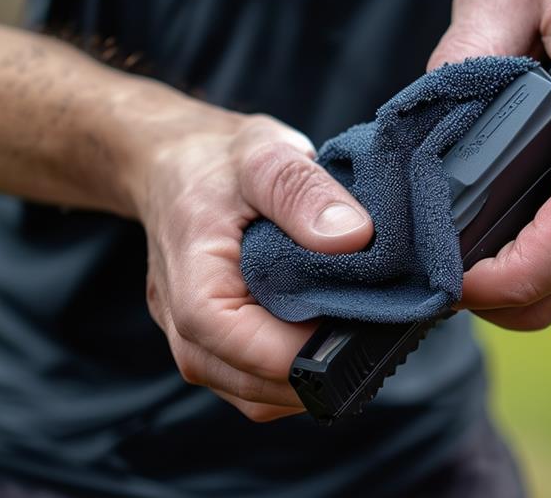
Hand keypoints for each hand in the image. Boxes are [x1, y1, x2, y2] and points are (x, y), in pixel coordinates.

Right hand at [129, 103, 372, 420]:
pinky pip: (257, 383)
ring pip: (261, 396)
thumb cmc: (215, 161)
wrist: (173, 165)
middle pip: (259, 387)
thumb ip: (303, 192)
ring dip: (311, 374)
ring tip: (355, 328)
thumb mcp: (263, 155)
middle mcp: (184, 331)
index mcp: (192, 287)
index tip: (367, 318)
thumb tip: (353, 237)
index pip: (252, 351)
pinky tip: (328, 330)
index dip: (316, 347)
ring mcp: (197, 346)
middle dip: (323, 366)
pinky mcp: (215, 349)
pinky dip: (296, 368)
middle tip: (377, 324)